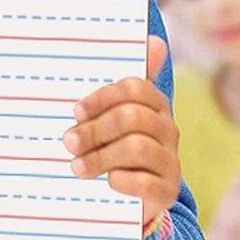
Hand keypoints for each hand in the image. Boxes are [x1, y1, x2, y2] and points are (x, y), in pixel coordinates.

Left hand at [62, 36, 180, 223]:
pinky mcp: (168, 191)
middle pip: (131, 117)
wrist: (132, 199)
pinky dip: (119, 181)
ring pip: (136, 147)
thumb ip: (117, 87)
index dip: (102, 97)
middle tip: (68, 142)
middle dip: (95, 129)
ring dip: (100, 157)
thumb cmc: (113, 146)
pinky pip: (143, 182)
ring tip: (76, 166)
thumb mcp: (110, 117)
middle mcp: (168, 129)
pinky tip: (106, 183)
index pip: (134, 88)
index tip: (76, 110)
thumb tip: (153, 41)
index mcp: (154, 104)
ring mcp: (171, 161)